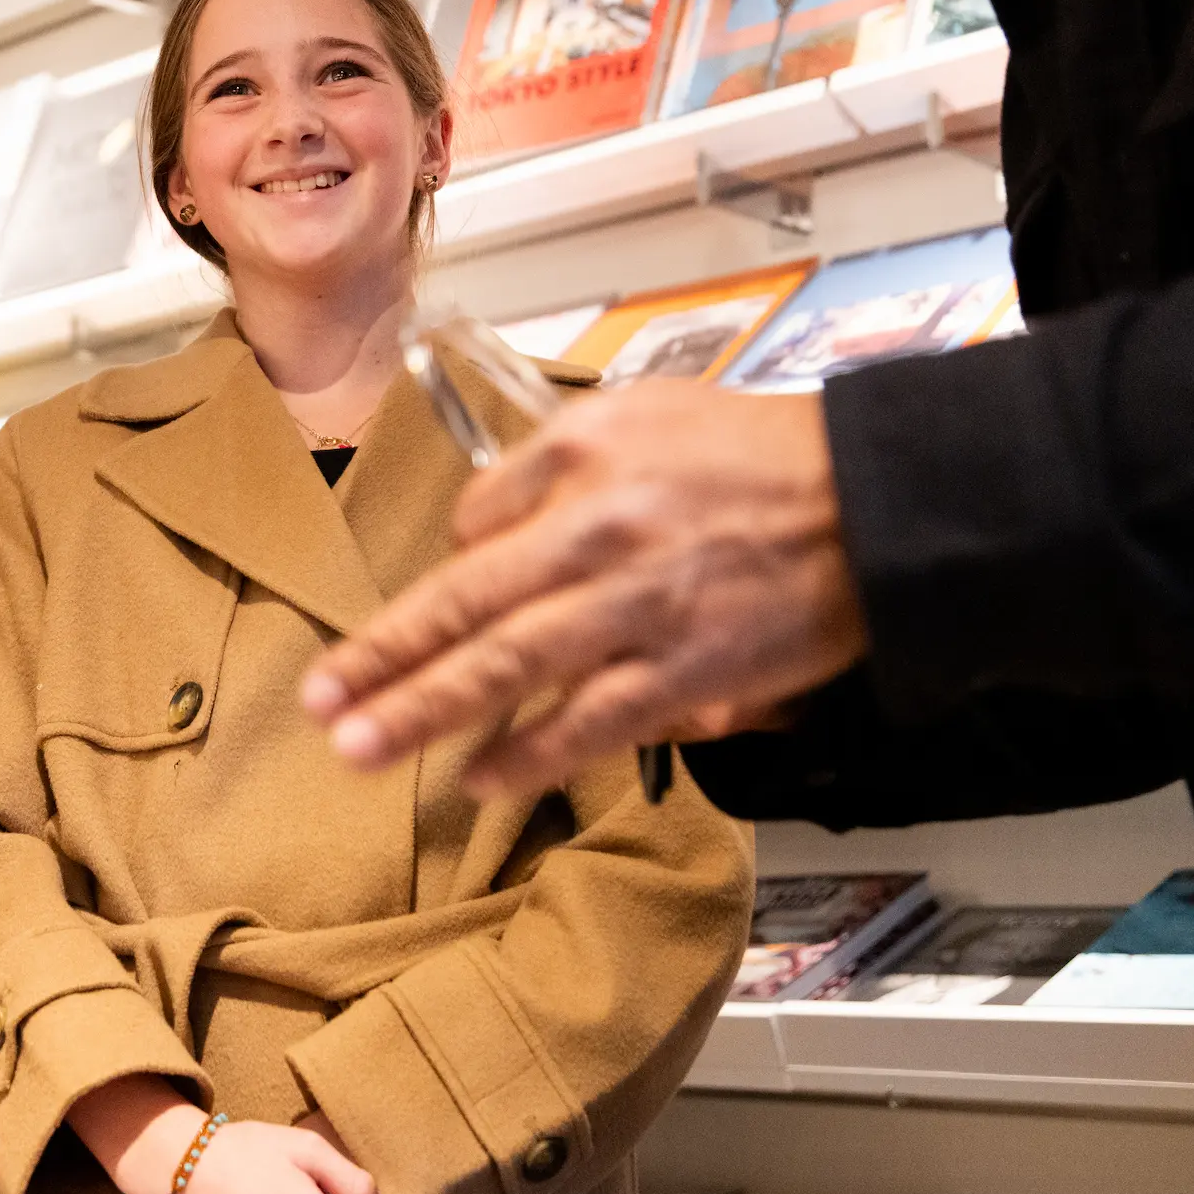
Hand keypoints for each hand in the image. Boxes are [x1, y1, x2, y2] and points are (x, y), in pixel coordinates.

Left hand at [299, 381, 866, 795]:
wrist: (870, 501)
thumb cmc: (750, 454)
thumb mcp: (635, 414)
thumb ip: (543, 469)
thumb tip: (477, 536)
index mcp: (579, 470)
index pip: (469, 543)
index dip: (423, 599)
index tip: (371, 648)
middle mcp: (598, 541)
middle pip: (470, 614)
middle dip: (387, 668)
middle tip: (322, 709)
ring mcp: (641, 613)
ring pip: (515, 674)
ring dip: (433, 717)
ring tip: (365, 752)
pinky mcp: (689, 672)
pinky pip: (593, 723)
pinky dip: (533, 755)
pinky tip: (481, 779)